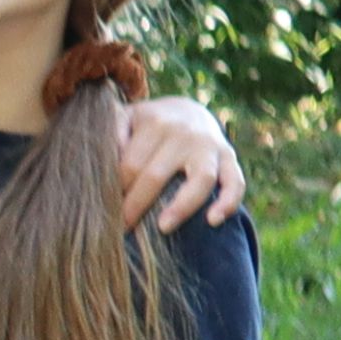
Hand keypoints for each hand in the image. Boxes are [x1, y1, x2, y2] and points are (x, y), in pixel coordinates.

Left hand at [112, 94, 246, 232]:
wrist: (188, 111)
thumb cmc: (147, 123)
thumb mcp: (126, 118)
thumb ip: (112, 134)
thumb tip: (104, 162)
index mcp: (155, 123)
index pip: (130, 165)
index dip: (116, 189)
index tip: (105, 208)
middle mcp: (185, 133)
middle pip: (157, 175)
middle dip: (136, 205)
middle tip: (121, 227)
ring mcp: (210, 146)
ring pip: (201, 179)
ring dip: (182, 206)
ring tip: (163, 228)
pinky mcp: (229, 157)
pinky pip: (235, 182)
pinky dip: (229, 202)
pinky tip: (213, 221)